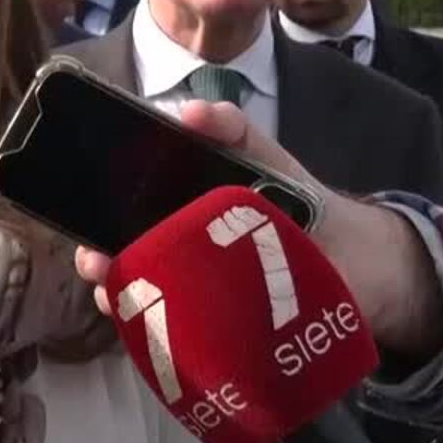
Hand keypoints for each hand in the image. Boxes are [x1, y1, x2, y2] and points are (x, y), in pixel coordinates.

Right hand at [71, 98, 442, 358]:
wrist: (360, 261)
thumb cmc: (300, 201)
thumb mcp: (264, 154)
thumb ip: (231, 128)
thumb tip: (187, 112)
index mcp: (180, 209)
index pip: (124, 206)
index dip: (96, 205)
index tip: (82, 203)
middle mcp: (178, 251)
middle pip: (123, 254)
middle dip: (99, 256)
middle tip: (94, 258)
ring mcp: (195, 291)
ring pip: (141, 294)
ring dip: (119, 295)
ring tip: (112, 290)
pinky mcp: (216, 327)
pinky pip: (174, 331)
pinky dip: (154, 330)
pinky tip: (145, 323)